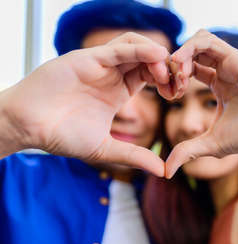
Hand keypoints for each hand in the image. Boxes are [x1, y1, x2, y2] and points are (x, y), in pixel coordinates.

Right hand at [1, 32, 169, 175]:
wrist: (28, 127)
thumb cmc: (61, 137)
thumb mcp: (105, 149)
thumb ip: (134, 156)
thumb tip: (163, 172)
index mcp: (118, 91)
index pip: (150, 75)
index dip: (167, 80)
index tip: (177, 94)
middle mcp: (111, 75)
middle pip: (147, 58)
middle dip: (167, 66)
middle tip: (178, 82)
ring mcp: (100, 65)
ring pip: (135, 46)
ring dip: (156, 55)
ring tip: (167, 72)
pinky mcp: (87, 58)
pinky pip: (118, 48)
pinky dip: (139, 49)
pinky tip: (156, 56)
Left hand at [163, 30, 237, 177]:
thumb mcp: (209, 144)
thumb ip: (186, 152)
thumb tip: (166, 172)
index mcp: (219, 83)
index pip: (191, 68)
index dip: (175, 77)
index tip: (170, 94)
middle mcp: (225, 69)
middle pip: (192, 51)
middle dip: (175, 63)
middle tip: (169, 82)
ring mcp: (231, 61)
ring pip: (199, 39)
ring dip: (181, 53)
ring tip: (176, 73)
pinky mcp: (236, 58)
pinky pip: (208, 41)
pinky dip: (189, 49)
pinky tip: (182, 69)